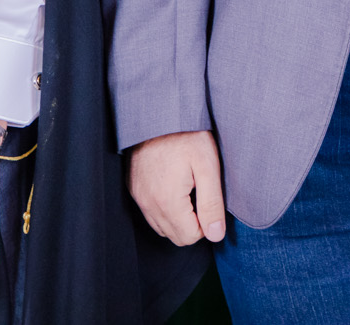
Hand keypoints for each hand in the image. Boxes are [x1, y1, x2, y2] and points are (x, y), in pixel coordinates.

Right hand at [128, 130, 224, 245]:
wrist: (158, 112)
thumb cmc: (186, 135)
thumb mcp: (208, 167)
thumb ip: (212, 204)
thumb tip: (216, 234)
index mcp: (167, 201)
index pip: (190, 237)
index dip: (205, 222)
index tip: (209, 198)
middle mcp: (148, 203)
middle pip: (175, 236)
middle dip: (192, 223)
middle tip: (200, 193)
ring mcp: (138, 196)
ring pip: (161, 226)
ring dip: (178, 217)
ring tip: (188, 189)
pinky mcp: (133, 188)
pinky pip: (150, 212)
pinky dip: (164, 208)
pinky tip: (174, 186)